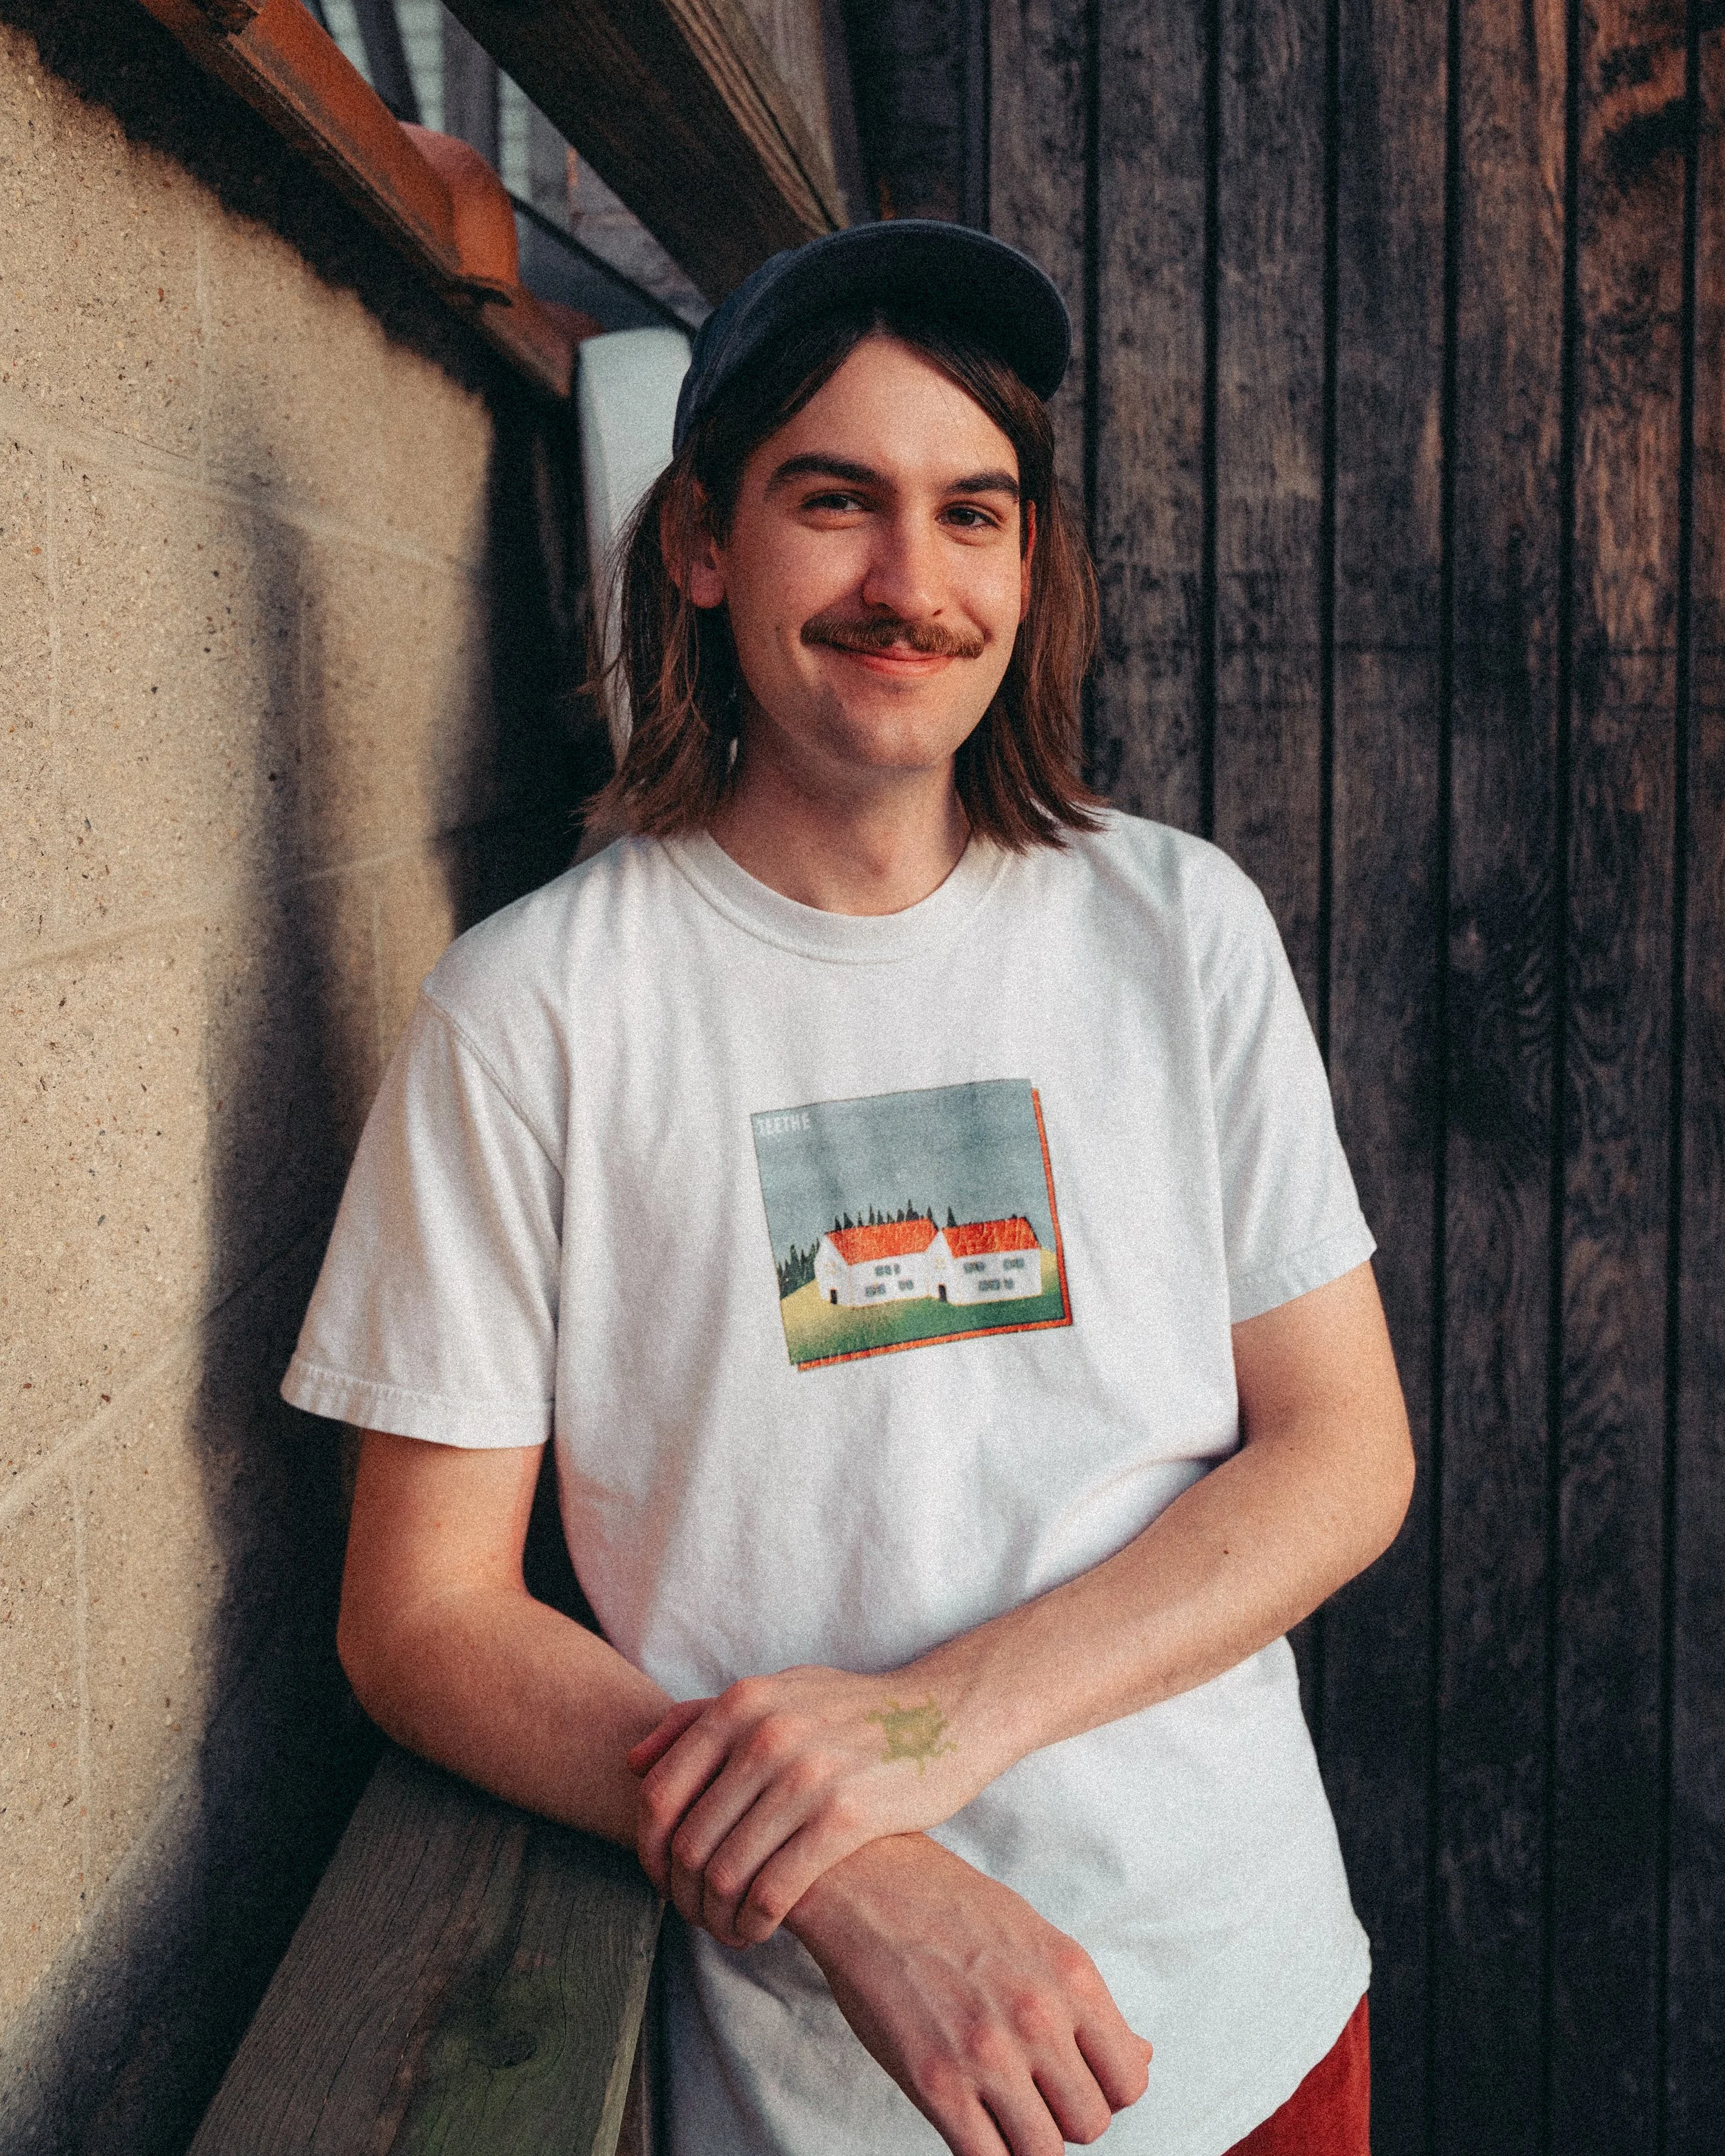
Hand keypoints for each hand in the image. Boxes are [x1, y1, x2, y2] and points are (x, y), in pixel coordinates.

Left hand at [628, 1665, 998, 1945]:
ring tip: (729, 1929)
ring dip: (717, 1918)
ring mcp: (806, 1774)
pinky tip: (761, 1930)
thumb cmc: (854, 1712)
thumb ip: (701, 1718)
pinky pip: (774, 1890)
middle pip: (687, 1842)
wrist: (947, 1715)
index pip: (658, 1794)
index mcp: (741, 1703)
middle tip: (697, 1917)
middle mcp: (766, 1734)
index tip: (662, 1882)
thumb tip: (633, 1761)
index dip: (648, 1852)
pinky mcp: (846, 1816)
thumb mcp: (778, 1692)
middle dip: (682, 1895)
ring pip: (725, 1873)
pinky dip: (755, 1923)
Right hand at [788, 1835, 1152, 2155]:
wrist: (866, 1881)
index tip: (1076, 2080)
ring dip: (1028, 2140)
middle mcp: (1038, 2016)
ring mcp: (987, 2052)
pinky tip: (971, 2123)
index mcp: (1071, 1976)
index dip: (1106, 2091)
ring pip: (1045, 2151)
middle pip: (1091, 2123)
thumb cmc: (950, 1904)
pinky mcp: (935, 2082)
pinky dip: (986, 2153)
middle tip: (1033, 2093)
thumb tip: (1140, 2057)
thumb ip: (1086, 2004)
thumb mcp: (1036, 1935)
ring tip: (1001, 2108)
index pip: (1130, 2080)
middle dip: (1066, 2117)